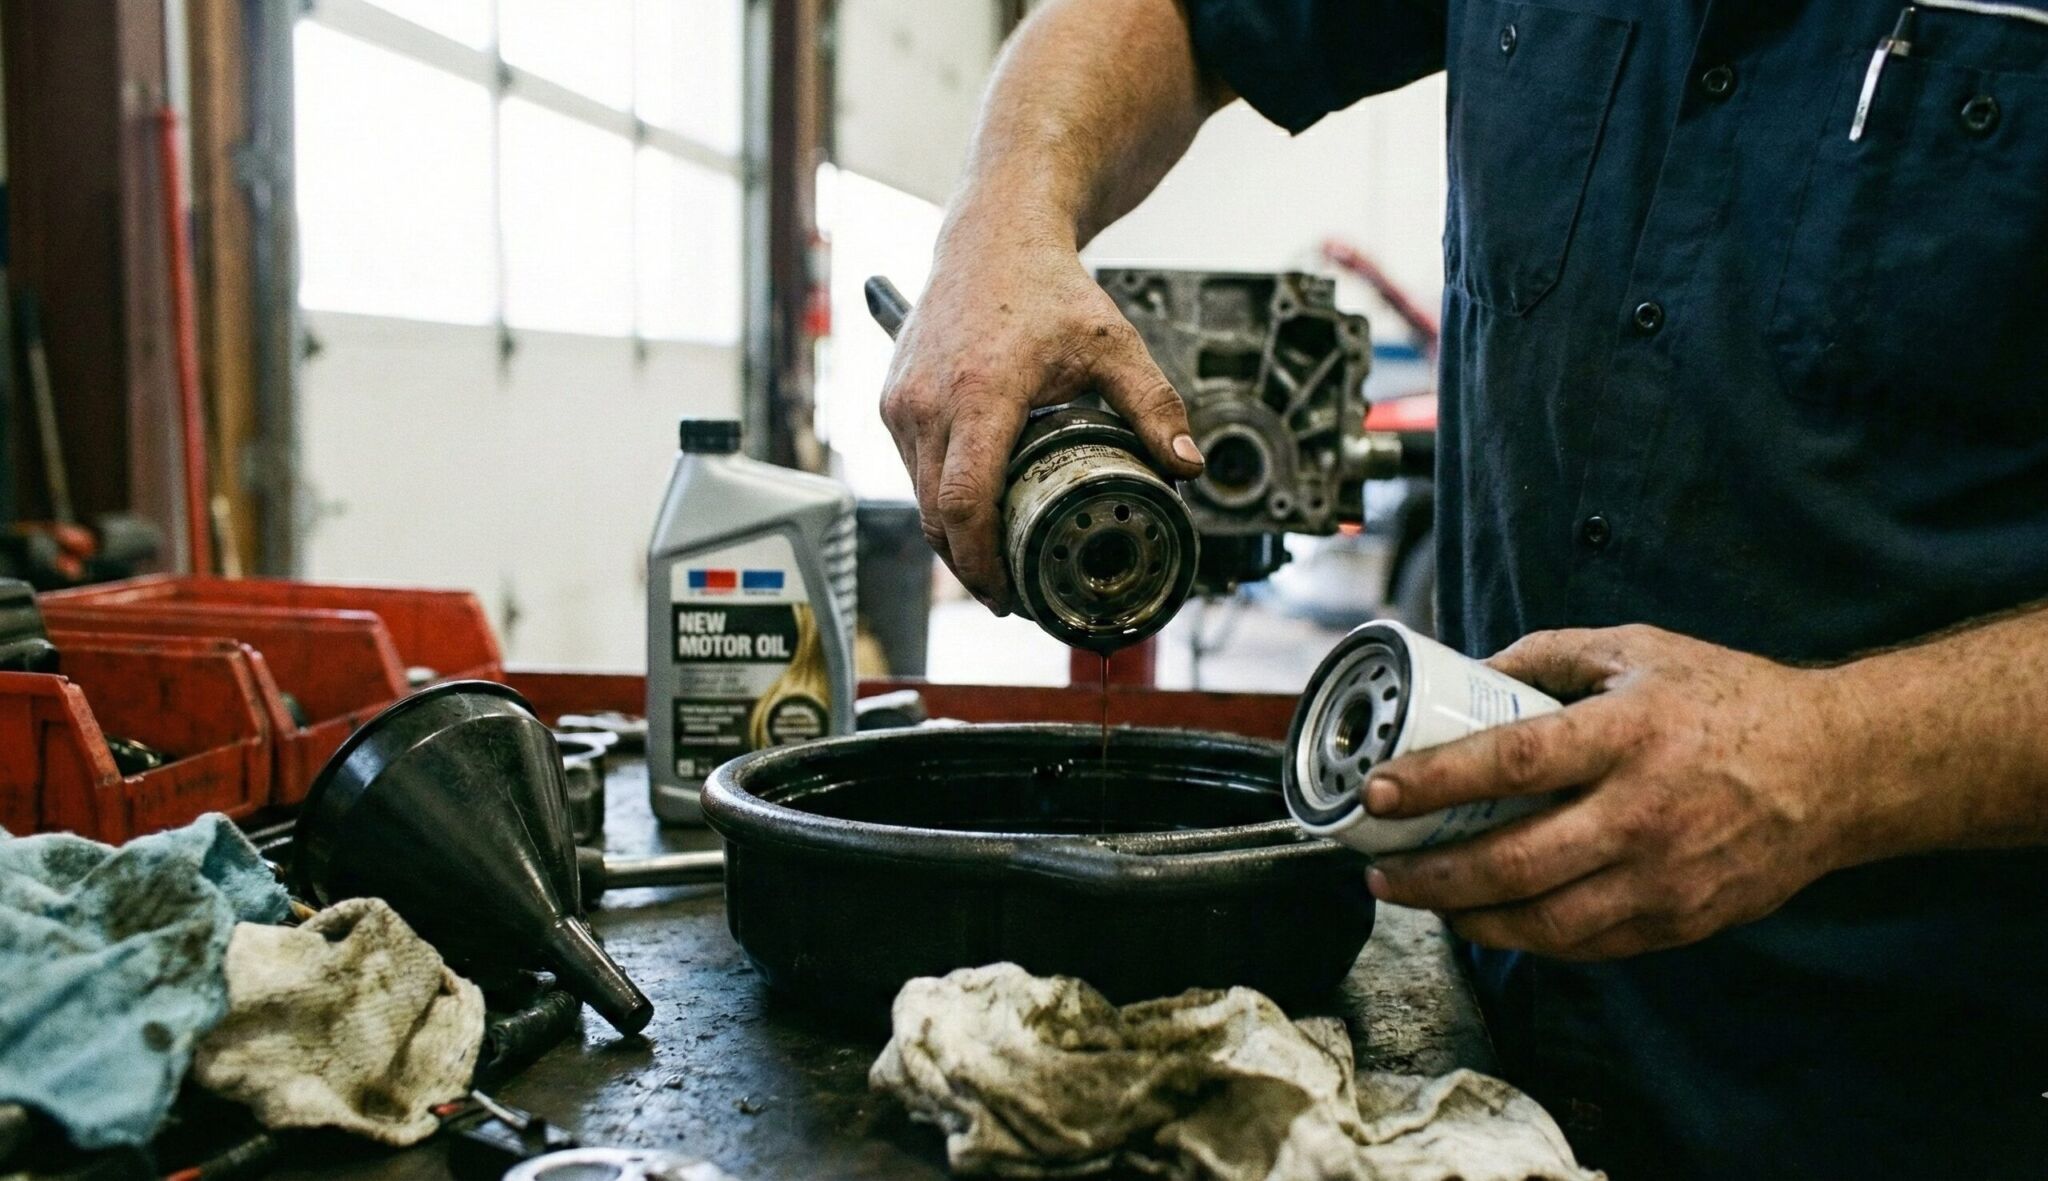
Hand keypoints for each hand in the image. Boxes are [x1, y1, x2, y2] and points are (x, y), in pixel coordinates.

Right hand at [879, 218, 1202, 612]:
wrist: (993, 235)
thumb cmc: (1046, 287)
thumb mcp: (1114, 344)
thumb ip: (1155, 407)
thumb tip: (1187, 466)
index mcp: (981, 392)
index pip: (964, 502)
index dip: (981, 561)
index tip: (1007, 593)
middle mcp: (928, 401)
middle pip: (935, 515)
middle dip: (970, 564)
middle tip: (1010, 594)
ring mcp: (902, 401)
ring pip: (918, 496)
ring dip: (952, 534)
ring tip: (995, 560)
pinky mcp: (892, 399)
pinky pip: (910, 468)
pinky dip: (937, 497)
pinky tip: (973, 510)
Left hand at [1362, 624, 1863, 959]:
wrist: (1840, 770)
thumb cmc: (1732, 703)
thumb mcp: (1640, 651)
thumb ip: (1550, 654)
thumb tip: (1469, 669)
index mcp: (1629, 735)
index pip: (1511, 762)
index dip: (1435, 781)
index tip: (1377, 793)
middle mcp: (1643, 813)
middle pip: (1513, 861)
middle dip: (1431, 875)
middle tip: (1381, 871)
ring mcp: (1664, 877)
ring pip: (1543, 921)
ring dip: (1467, 917)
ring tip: (1424, 900)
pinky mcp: (1681, 921)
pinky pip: (1585, 945)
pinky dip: (1528, 937)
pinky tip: (1491, 919)